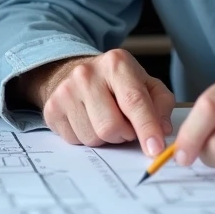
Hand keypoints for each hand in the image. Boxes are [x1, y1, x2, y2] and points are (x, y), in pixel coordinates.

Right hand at [18, 49, 175, 156]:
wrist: (74, 72)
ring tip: (105, 120)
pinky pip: (76, 141)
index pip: (134, 101)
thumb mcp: (145, 84)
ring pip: (93, 138)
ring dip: (106, 139)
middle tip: (126, 126)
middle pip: (111, 126)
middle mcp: (87, 74)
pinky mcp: (52, 109)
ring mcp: (65, 91)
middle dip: (124, 135)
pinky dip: (87, 138)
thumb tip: (162, 130)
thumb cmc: (116, 82)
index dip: (147, 128)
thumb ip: (161, 104)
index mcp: (116, 63)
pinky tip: (88, 121)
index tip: (156, 149)